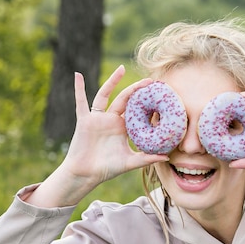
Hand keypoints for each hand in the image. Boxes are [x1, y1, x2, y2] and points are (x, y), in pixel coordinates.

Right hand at [28, 66, 167, 207]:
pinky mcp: (85, 120)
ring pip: (106, 95)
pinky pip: (81, 101)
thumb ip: (147, 159)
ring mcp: (98, 118)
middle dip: (137, 90)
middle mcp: (111, 120)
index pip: (137, 113)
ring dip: (113, 81)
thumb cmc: (107, 169)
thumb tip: (167, 157)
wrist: (86, 174)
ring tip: (122, 69)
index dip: (147, 105)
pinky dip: (78, 88)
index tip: (159, 96)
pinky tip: (77, 75)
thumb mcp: (130, 163)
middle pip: (125, 100)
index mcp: (123, 129)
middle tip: (150, 81)